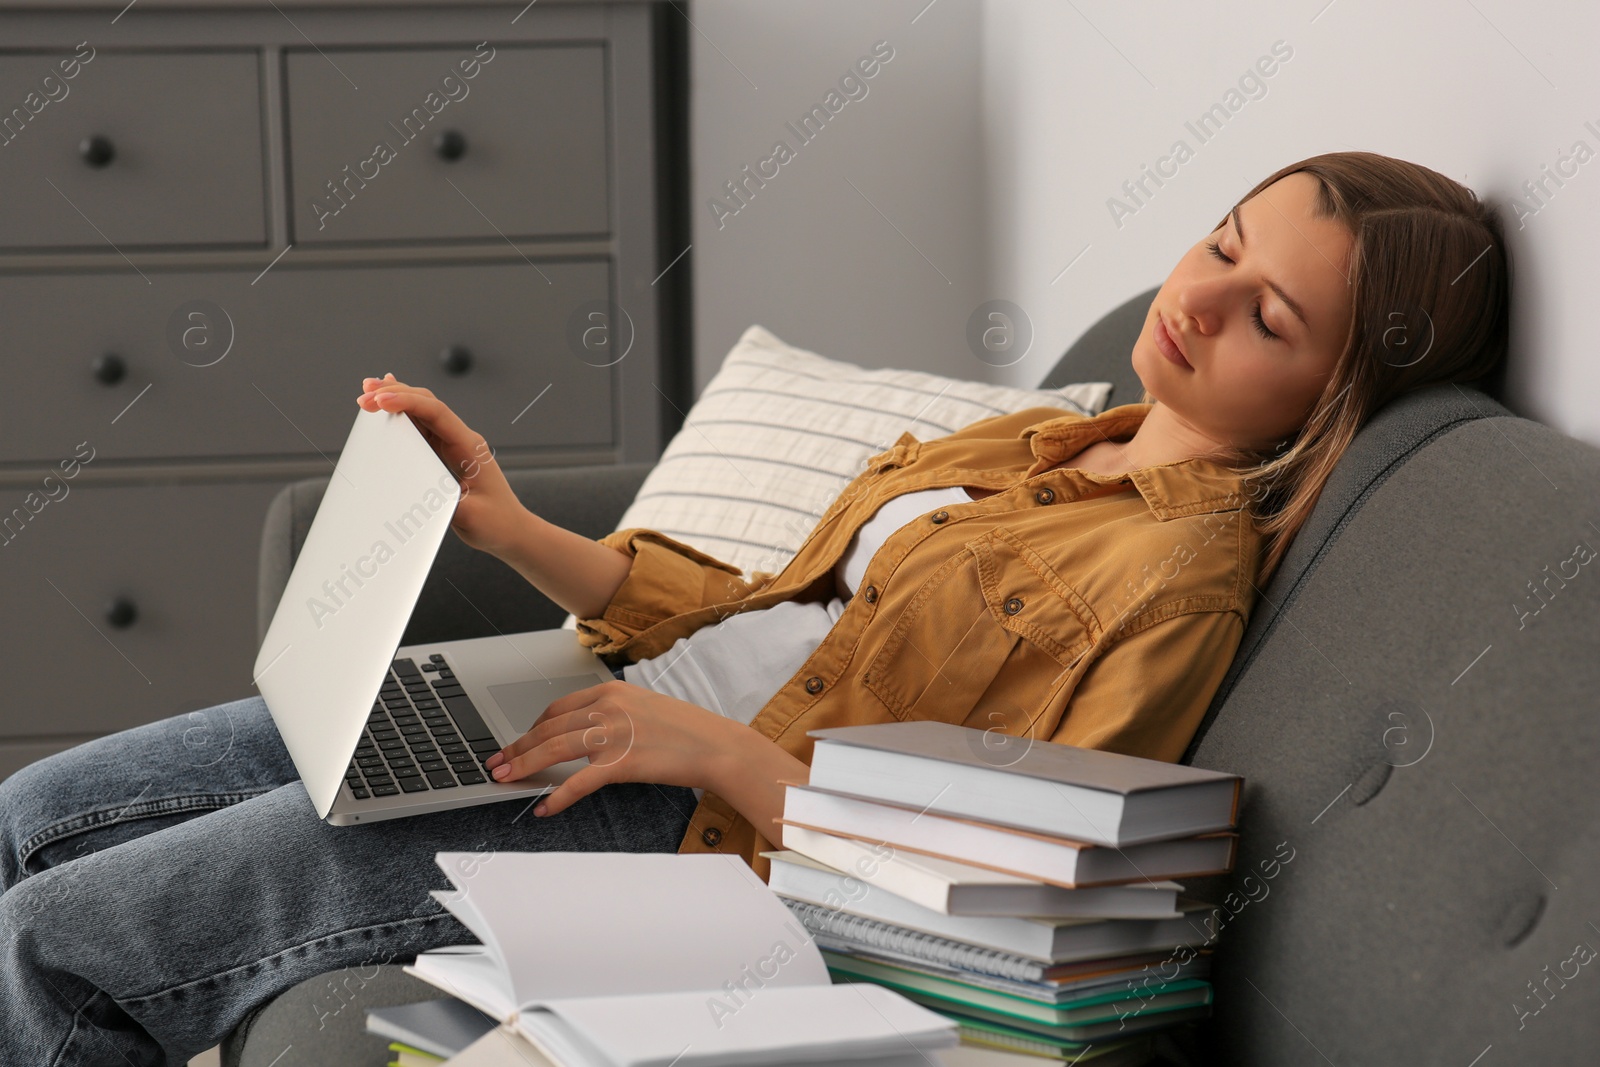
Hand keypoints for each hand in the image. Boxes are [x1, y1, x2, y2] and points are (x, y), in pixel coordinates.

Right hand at [356, 374, 525, 556]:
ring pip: (422, 412)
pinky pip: (422, 427)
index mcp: (469, 447)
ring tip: (368, 393)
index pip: (437, 413)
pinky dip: (403, 414)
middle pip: (426, 404)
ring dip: (395, 400)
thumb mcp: (470, 516)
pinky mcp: (446, 454)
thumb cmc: (496, 523)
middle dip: (395, 394)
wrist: (511, 531)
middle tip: (364, 394)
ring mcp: (453, 445)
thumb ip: (443, 502)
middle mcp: (461, 440)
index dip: (407, 402)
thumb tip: (412, 490)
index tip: (380, 401)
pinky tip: (387, 404)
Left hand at [483, 680, 734, 815]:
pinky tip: (545, 807)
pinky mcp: (622, 762)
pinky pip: (579, 782)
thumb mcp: (644, 708)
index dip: (531, 728)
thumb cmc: (687, 731)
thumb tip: (582, 734)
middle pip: (548, 728)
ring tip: (505, 780)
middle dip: (517, 747)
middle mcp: (608, 708)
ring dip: (524, 766)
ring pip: (554, 749)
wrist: (717, 746)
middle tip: (497, 762)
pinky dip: (557, 796)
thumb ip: (612, 715)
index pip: (557, 708)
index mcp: (611, 692)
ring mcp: (614, 734)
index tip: (518, 742)